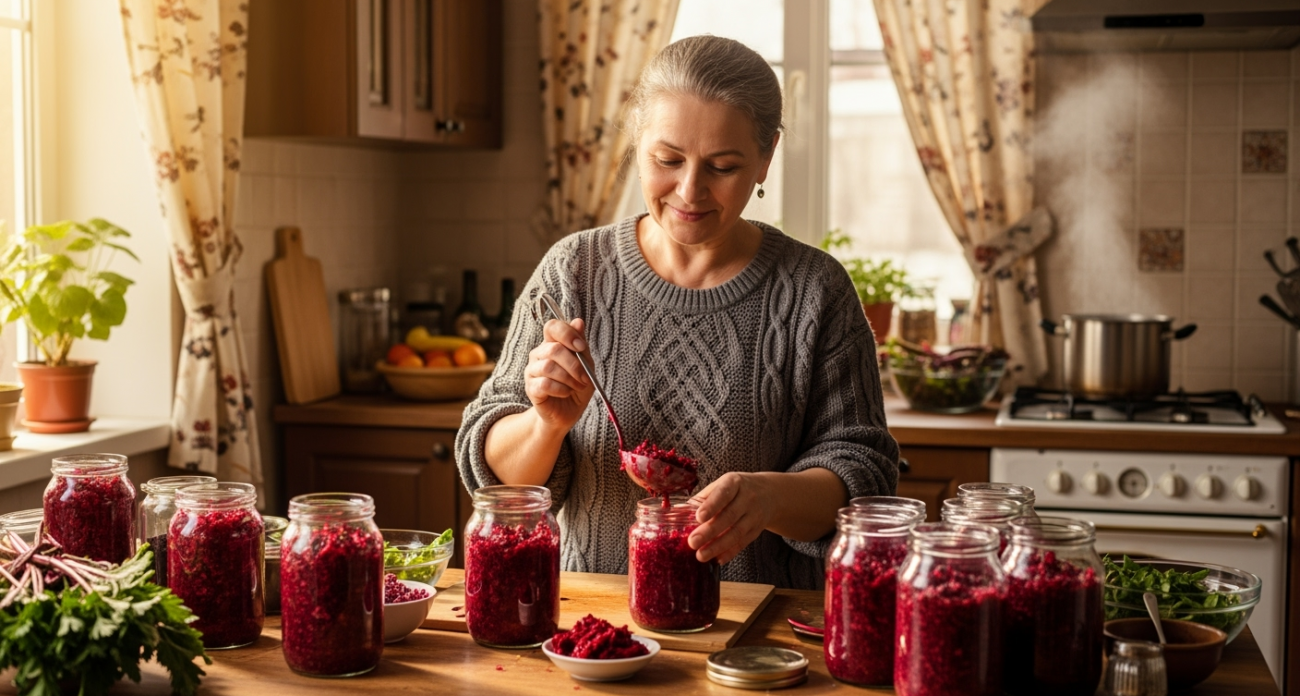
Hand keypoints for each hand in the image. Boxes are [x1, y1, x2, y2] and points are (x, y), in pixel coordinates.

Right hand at [525, 317, 594, 432]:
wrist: (568, 412)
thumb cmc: (577, 387)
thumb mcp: (586, 365)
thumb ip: (581, 345)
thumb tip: (578, 321)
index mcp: (552, 344)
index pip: (552, 326)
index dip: (567, 333)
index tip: (581, 347)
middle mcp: (539, 354)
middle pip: (553, 349)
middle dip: (574, 365)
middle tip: (585, 378)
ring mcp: (532, 370)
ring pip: (549, 367)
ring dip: (569, 378)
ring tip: (577, 386)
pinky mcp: (530, 388)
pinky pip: (545, 384)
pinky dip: (561, 389)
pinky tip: (566, 393)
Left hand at [687, 472, 774, 565]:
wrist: (769, 494)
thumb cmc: (737, 489)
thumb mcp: (722, 485)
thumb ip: (702, 498)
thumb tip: (677, 512)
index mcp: (734, 483)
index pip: (723, 493)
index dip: (712, 506)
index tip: (698, 517)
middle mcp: (747, 498)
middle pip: (729, 516)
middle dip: (710, 531)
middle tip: (693, 542)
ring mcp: (754, 515)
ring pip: (736, 532)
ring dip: (718, 546)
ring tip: (701, 556)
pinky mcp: (756, 530)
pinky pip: (743, 543)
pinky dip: (730, 552)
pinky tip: (717, 559)